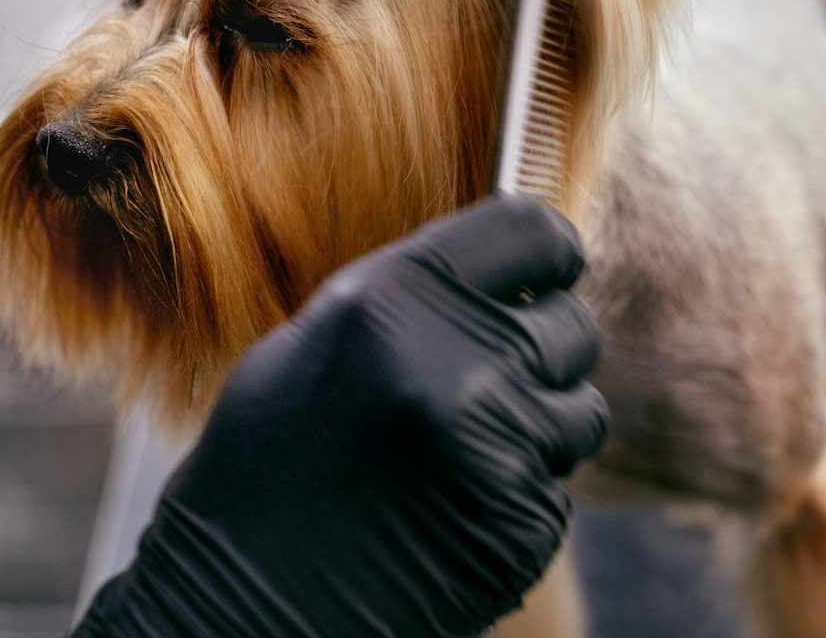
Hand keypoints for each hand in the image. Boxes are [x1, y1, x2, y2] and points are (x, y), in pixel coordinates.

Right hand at [74, 196, 606, 636]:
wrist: (245, 593)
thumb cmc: (273, 453)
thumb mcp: (327, 334)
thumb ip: (421, 294)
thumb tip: (506, 273)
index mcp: (400, 293)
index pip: (535, 231)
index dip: (549, 251)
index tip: (547, 269)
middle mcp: (460, 357)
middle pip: (572, 324)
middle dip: (543, 347)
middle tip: (486, 377)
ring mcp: (497, 443)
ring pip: (580, 409)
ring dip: (539, 424)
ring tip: (460, 449)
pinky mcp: (521, 521)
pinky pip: (556, 484)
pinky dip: (520, 490)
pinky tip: (454, 504)